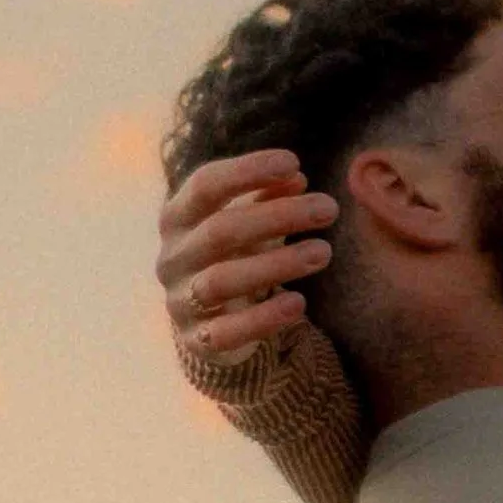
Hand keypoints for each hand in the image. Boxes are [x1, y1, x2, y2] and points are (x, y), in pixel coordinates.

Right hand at [157, 150, 337, 360]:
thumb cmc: (234, 254)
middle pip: (220, 231)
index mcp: (178, 218)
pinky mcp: (199, 340)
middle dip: (277, 217)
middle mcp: (173, 258)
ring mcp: (181, 300)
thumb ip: (269, 196)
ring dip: (276, 264)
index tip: (293, 162)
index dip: (246, 171)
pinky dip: (263, 318)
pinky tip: (299, 303)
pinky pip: (227, 332)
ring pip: (221, 280)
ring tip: (323, 251)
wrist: (210, 321)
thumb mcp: (250, 221)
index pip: (204, 185)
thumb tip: (296, 177)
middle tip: (329, 209)